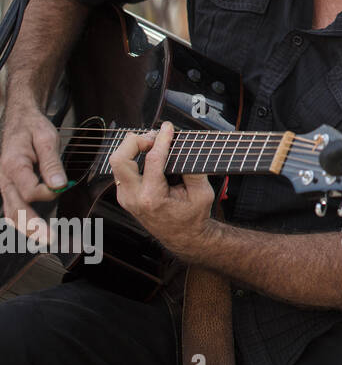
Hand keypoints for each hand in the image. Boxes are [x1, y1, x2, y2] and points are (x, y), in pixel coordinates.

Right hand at [0, 98, 68, 247]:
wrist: (19, 120)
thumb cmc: (33, 128)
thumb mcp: (46, 138)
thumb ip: (51, 162)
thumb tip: (58, 184)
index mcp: (13, 165)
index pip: (30, 190)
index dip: (48, 192)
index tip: (62, 185)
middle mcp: (4, 179)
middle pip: (15, 209)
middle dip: (32, 226)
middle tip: (49, 240)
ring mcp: (4, 185)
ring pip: (11, 212)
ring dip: (26, 228)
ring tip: (44, 240)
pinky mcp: (9, 187)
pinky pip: (12, 208)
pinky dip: (21, 221)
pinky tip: (34, 231)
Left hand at [111, 121, 215, 258]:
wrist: (183, 236)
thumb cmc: (193, 216)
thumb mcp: (202, 193)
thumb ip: (193, 169)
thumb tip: (184, 146)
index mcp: (152, 198)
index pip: (153, 159)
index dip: (161, 139)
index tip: (168, 127)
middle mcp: (134, 198)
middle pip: (120, 159)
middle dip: (135, 142)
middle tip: (152, 137)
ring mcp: (126, 197)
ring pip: (117, 163)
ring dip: (132, 148)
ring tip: (151, 143)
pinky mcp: (125, 195)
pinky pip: (122, 170)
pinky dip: (133, 157)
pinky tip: (147, 153)